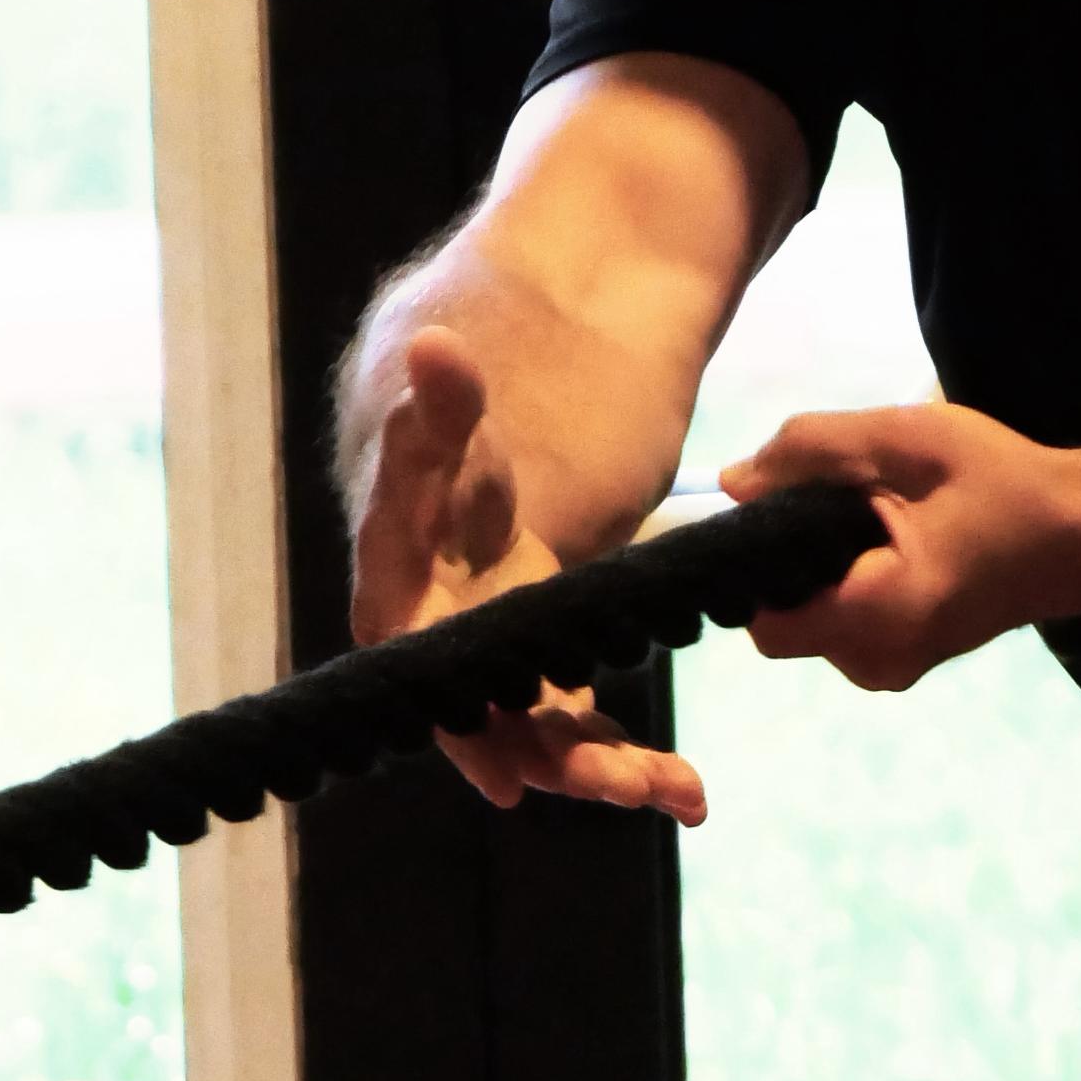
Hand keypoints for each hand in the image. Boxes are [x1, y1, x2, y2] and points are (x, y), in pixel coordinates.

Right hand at [352, 328, 705, 821]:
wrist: (580, 287)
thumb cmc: (511, 309)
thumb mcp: (469, 338)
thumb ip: (453, 376)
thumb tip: (434, 356)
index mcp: (396, 521)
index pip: (405, 626)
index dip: (453, 704)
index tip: (505, 773)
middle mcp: (430, 577)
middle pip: (474, 689)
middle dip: (545, 747)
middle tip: (626, 784)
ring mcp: (488, 599)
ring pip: (526, 710)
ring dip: (598, 762)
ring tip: (681, 793)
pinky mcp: (545, 611)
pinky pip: (568, 700)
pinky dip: (621, 745)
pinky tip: (684, 790)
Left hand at [719, 400, 1080, 692]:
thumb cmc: (1002, 481)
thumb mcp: (908, 440)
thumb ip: (813, 450)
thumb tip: (733, 481)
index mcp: (882, 613)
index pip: (763, 619)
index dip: (752, 564)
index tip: (773, 512)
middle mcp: (877, 661)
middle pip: (781, 620)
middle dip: (789, 561)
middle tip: (833, 503)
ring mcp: (890, 672)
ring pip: (808, 623)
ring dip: (818, 571)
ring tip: (869, 519)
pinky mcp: (901, 665)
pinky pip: (840, 629)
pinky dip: (843, 587)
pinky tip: (884, 545)